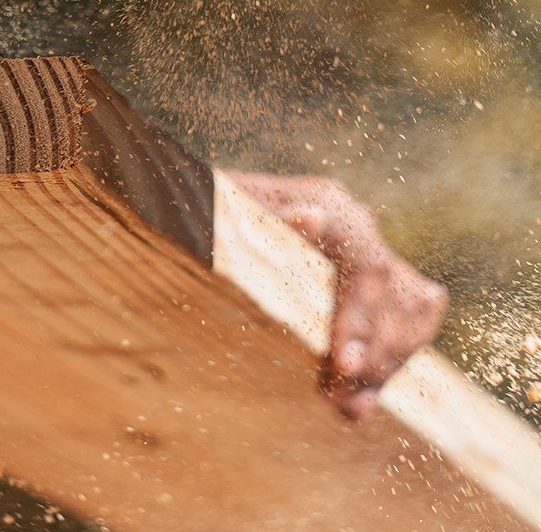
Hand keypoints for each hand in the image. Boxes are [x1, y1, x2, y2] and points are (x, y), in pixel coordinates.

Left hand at [227, 171, 448, 419]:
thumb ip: (268, 221)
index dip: (362, 317)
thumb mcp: (221, 217)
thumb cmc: (205, 218)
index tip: (346, 366)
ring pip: (407, 311)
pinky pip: (405, 321)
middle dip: (372, 352)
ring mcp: (365, 251)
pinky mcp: (366, 283)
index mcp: (327, 202)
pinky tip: (359, 401)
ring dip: (385, 363)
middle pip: (391, 293)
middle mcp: (355, 223)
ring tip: (349, 407)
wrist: (200, 218)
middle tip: (339, 399)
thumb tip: (315, 215)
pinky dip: (387, 363)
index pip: (367, 263)